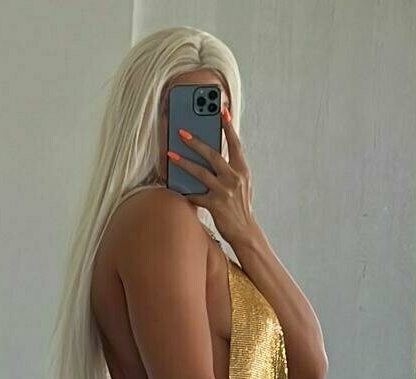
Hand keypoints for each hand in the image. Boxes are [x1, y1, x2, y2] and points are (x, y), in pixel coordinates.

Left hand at [169, 107, 257, 247]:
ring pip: (200, 172)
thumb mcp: (243, 184)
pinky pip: (196, 195)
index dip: (228, 127)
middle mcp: (234, 178)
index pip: (235, 144)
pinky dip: (185, 190)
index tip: (222, 110)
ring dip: (183, 162)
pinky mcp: (215, 205)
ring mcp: (225, 192)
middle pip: (213, 155)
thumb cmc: (241, 207)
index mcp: (242, 170)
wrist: (245, 231)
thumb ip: (232, 169)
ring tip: (170, 154)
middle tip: (182, 132)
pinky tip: (175, 185)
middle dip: (196, 141)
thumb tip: (215, 155)